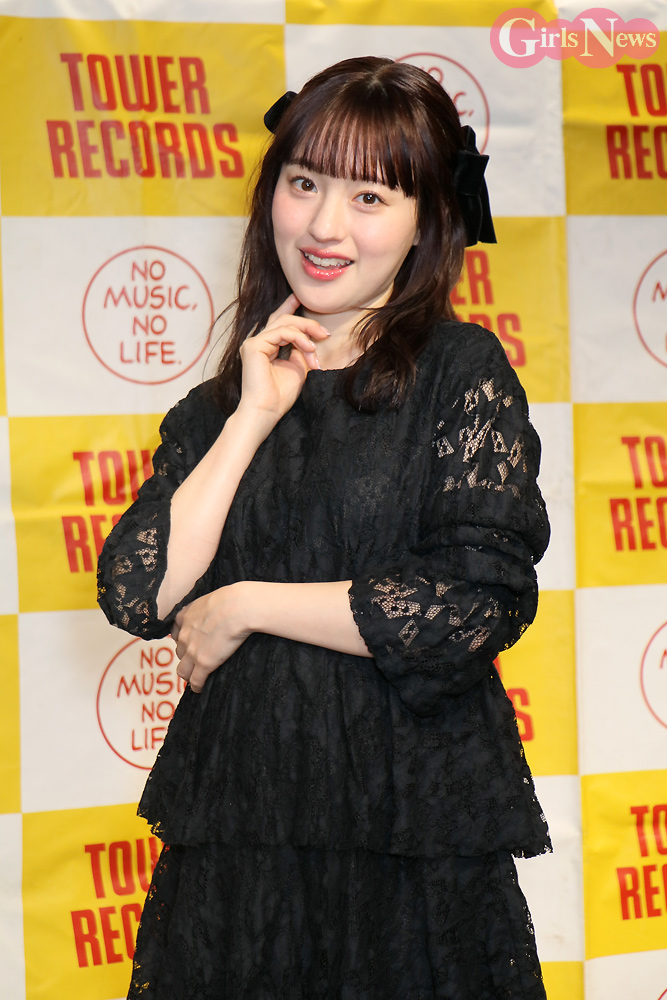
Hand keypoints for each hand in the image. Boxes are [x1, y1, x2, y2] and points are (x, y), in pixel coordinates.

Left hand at [172, 583, 250, 692]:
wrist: (239, 607)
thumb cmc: (233, 599)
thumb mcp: (211, 598)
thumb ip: (206, 607)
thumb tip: (215, 609)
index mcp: (184, 616)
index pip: (176, 633)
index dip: (183, 640)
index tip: (190, 644)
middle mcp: (184, 634)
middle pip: (179, 652)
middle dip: (186, 656)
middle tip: (197, 660)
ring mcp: (192, 650)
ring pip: (182, 670)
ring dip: (189, 674)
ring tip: (196, 677)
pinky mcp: (204, 663)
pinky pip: (195, 681)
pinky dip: (196, 686)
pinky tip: (199, 689)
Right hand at [237, 294, 329, 425]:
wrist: (266, 411)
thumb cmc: (279, 396)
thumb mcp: (297, 368)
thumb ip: (301, 351)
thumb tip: (309, 340)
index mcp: (266, 347)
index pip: (278, 322)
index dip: (288, 308)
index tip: (299, 298)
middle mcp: (258, 342)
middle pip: (283, 320)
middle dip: (307, 323)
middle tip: (325, 333)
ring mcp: (254, 343)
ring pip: (284, 323)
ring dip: (306, 332)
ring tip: (318, 346)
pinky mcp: (253, 346)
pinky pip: (281, 332)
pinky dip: (298, 338)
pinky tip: (309, 348)